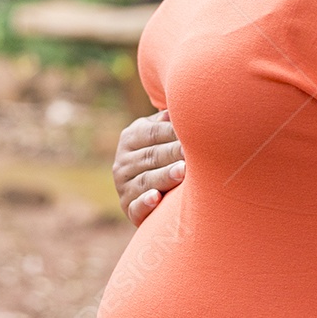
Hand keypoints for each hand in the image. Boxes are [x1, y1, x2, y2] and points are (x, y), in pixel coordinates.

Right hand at [112, 109, 184, 225]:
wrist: (152, 192)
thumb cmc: (163, 155)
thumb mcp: (159, 136)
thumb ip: (166, 123)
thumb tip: (177, 108)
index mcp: (129, 139)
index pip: (152, 133)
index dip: (173, 133)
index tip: (194, 133)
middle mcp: (122, 162)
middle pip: (151, 156)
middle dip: (173, 154)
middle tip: (192, 154)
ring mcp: (123, 187)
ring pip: (146, 180)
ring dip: (164, 176)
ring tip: (182, 172)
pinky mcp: (128, 209)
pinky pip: (135, 206)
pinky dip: (145, 203)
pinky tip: (157, 198)